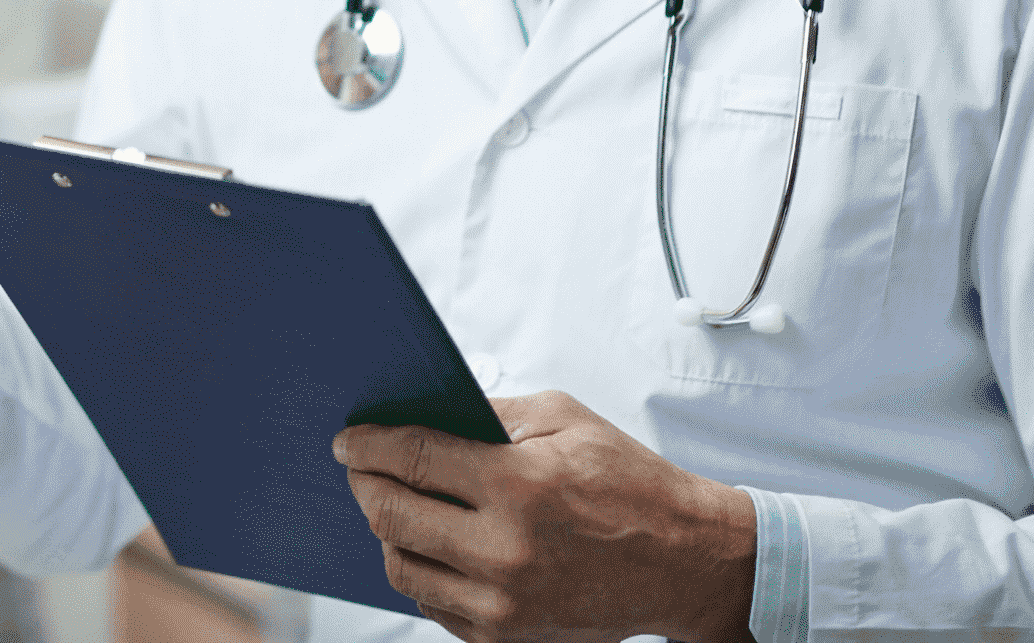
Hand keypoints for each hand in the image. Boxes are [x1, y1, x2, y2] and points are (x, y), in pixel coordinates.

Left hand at [333, 391, 755, 642]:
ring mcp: (505, 603)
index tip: (348, 440)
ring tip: (396, 506)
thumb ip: (489, 414)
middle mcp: (505, 551)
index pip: (412, 460)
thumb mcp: (564, 420)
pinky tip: (430, 545)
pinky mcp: (508, 637)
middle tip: (361, 468)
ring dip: (388, 532)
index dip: (368, 445)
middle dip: (365, 484)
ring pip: (402, 567)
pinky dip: (421, 571)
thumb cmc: (629, 483)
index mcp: (520, 487)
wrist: (685, 562)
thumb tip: (423, 412)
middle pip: (392, 517)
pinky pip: (432, 604)